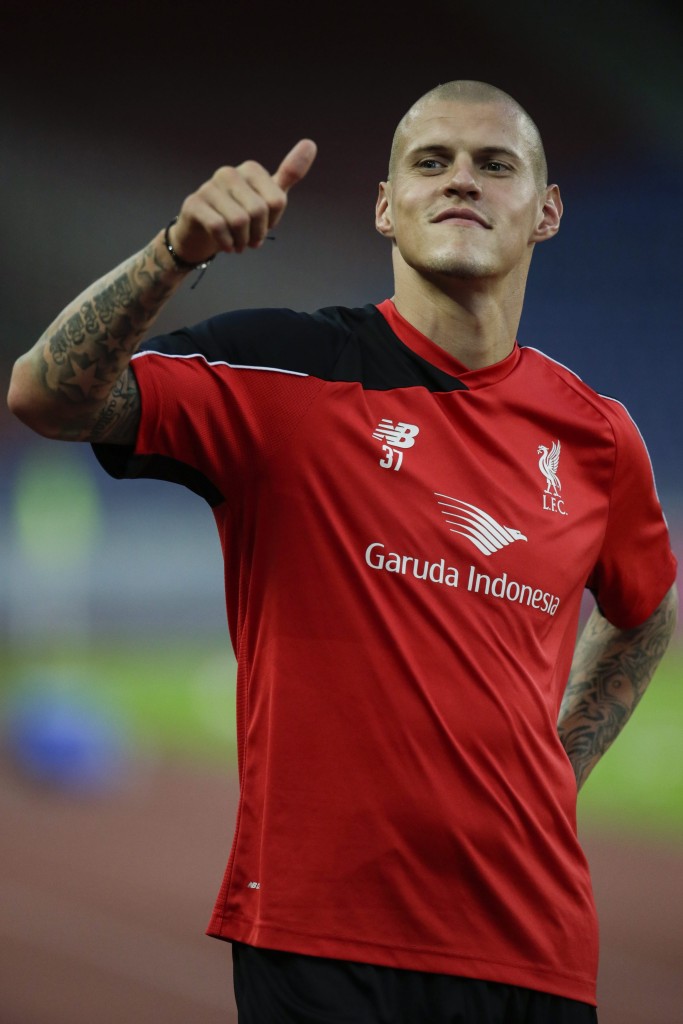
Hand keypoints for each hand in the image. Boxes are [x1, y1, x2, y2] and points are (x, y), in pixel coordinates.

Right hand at [168, 138, 316, 262]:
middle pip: (258, 211)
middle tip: (250, 240)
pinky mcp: (194, 204)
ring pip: (239, 221)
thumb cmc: (240, 215)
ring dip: (242, 241)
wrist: (204, 235)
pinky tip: (226, 245)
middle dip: (257, 234)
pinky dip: (227, 243)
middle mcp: (228, 173)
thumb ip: (289, 175)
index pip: (277, 201)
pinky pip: (218, 227)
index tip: (263, 224)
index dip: (272, 221)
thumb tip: (311, 143)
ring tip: (238, 243)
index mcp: (250, 169)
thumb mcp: (268, 198)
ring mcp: (209, 187)